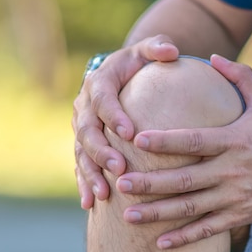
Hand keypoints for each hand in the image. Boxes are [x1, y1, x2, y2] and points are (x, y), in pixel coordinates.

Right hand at [73, 35, 179, 208]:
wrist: (118, 76)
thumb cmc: (138, 65)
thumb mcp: (147, 51)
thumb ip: (158, 48)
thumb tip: (172, 51)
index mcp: (99, 83)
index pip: (103, 100)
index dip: (113, 116)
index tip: (129, 133)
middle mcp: (84, 106)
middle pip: (87, 131)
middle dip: (101, 152)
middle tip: (118, 168)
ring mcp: (80, 128)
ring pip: (80, 153)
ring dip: (90, 174)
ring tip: (104, 194)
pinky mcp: (82, 145)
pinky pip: (79, 166)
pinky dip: (84, 184)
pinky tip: (90, 204)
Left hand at [116, 54, 251, 248]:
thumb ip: (240, 77)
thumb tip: (211, 56)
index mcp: (234, 140)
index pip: (194, 141)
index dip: (165, 141)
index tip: (137, 139)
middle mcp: (232, 171)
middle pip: (185, 179)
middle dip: (150, 183)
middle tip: (121, 183)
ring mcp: (235, 197)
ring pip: (191, 208)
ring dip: (158, 213)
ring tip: (127, 216)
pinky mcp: (240, 216)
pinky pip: (208, 229)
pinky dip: (184, 238)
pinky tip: (160, 242)